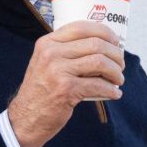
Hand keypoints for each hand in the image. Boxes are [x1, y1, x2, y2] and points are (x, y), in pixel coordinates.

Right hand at [6, 21, 124, 146]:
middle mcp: (51, 53)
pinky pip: (98, 85)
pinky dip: (111, 90)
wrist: (25, 118)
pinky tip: (114, 94)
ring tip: (118, 80)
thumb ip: (65, 52)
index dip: (105, 32)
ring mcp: (57, 71)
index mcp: (47, 43)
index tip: (115, 42)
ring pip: (100, 62)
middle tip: (120, 65)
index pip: (82, 27)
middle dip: (115, 54)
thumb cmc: (41, 91)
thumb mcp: (45, 63)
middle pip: (95, 44)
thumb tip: (101, 45)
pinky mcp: (66, 90)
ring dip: (116, 72)